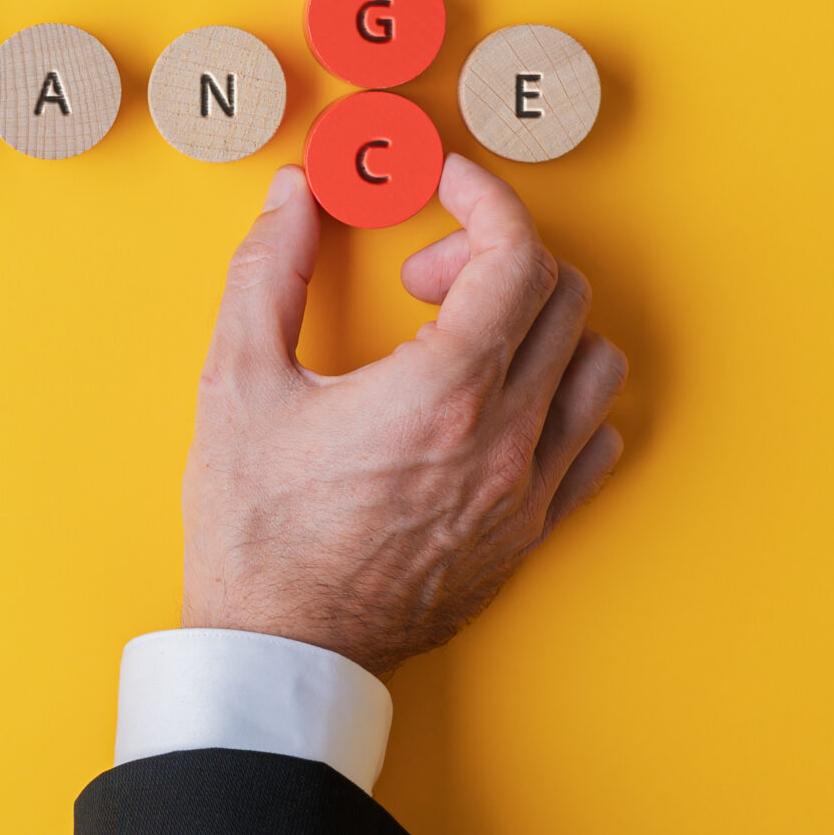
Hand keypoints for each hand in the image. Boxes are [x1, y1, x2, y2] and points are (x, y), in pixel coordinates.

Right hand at [180, 154, 630, 675]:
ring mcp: (528, 491)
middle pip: (562, 296)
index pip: (516, 255)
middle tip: (422, 277)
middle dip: (494, 257)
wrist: (282, 651)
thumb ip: (269, 270)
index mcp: (441, 393)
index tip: (444, 182)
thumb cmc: (256, 530)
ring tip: (465, 338)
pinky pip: (597, 442)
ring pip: (595, 364)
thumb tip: (294, 193)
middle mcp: (504, 439)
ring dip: (540, 325)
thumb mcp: (236, 383)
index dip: (484, 197)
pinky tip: (499, 402)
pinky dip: (563, 399)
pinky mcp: (532, 533)